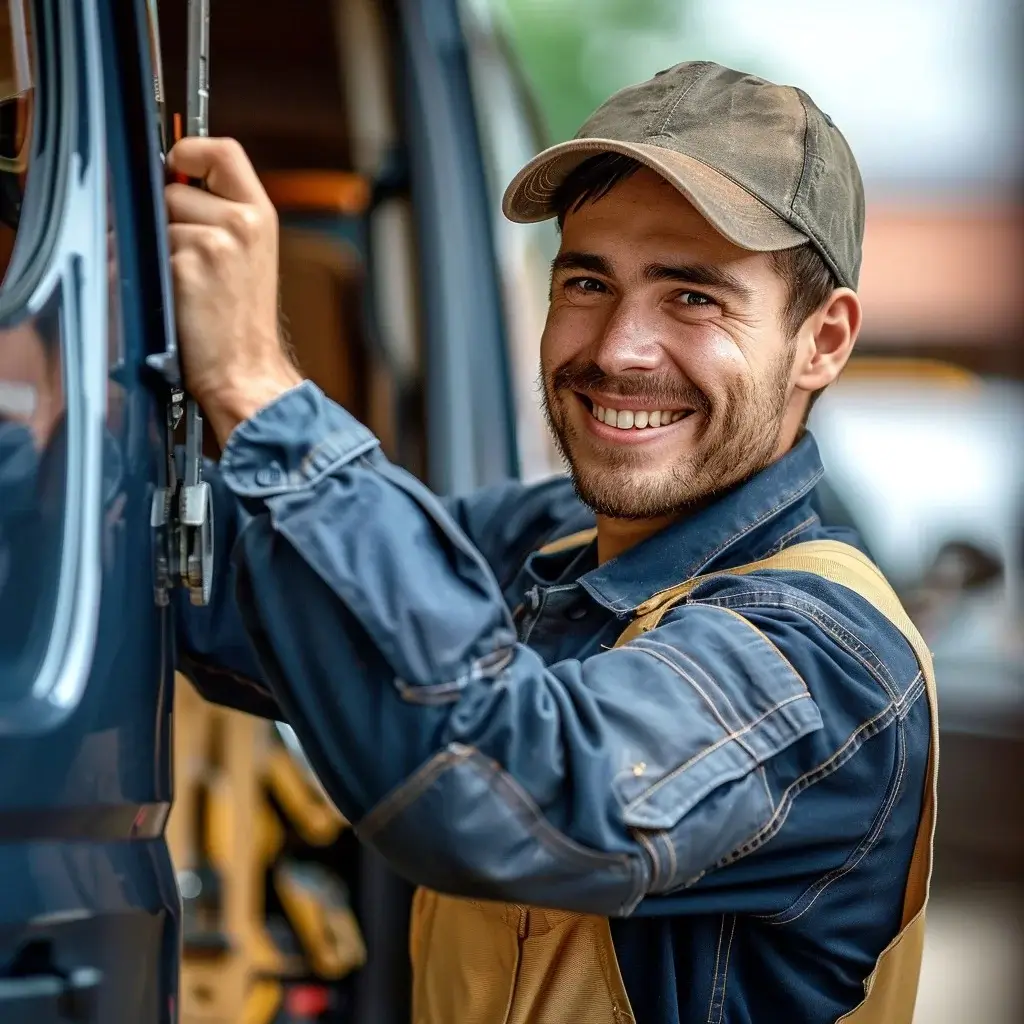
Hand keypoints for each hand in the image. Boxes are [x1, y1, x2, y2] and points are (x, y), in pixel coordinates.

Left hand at [165, 137, 301, 445]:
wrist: (248, 373)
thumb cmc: (241, 324)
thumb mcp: (248, 256)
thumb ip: (221, 214)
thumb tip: (169, 182)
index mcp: (261, 216)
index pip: (223, 150)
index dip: (192, 152)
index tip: (180, 169)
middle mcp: (242, 222)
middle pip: (174, 188)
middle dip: (170, 219)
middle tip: (193, 262)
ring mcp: (214, 243)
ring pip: (156, 222)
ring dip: (159, 251)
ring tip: (187, 286)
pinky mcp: (185, 266)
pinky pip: (144, 252)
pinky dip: (151, 274)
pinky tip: (175, 299)